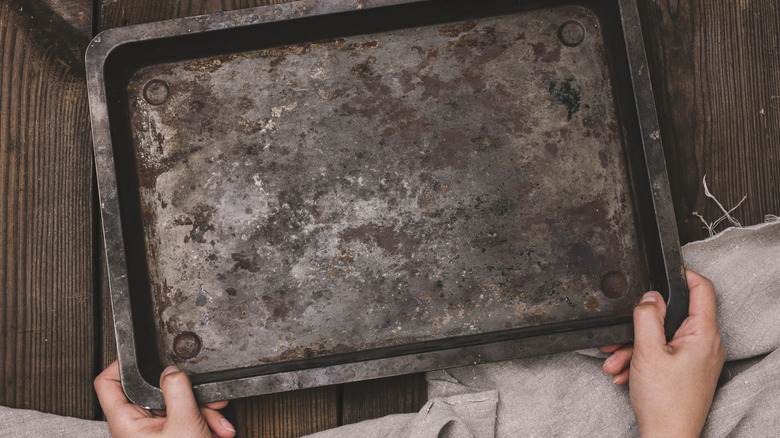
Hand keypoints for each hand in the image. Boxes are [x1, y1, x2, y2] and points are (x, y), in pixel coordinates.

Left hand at [94, 361, 235, 437]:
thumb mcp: (184, 423)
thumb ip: (177, 390)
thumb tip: (172, 370)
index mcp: (126, 423)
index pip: (107, 383)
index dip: (120, 363)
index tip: (141, 354)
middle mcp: (136, 428)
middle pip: (154, 392)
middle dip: (185, 392)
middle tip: (201, 393)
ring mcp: (154, 434)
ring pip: (175, 406)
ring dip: (201, 409)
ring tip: (216, 419)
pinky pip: (185, 419)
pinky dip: (204, 421)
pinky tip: (217, 429)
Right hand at [600, 270, 725, 436]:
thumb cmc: (665, 402)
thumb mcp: (647, 351)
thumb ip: (647, 317)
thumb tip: (649, 297)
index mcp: (703, 335)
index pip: (703, 289)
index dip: (682, 275)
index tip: (663, 271)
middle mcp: (705, 345)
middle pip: (672, 317)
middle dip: (641, 325)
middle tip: (622, 333)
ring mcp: (697, 360)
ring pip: (662, 338)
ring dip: (634, 347)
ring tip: (616, 361)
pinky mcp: (686, 372)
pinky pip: (662, 355)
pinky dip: (641, 360)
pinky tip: (625, 372)